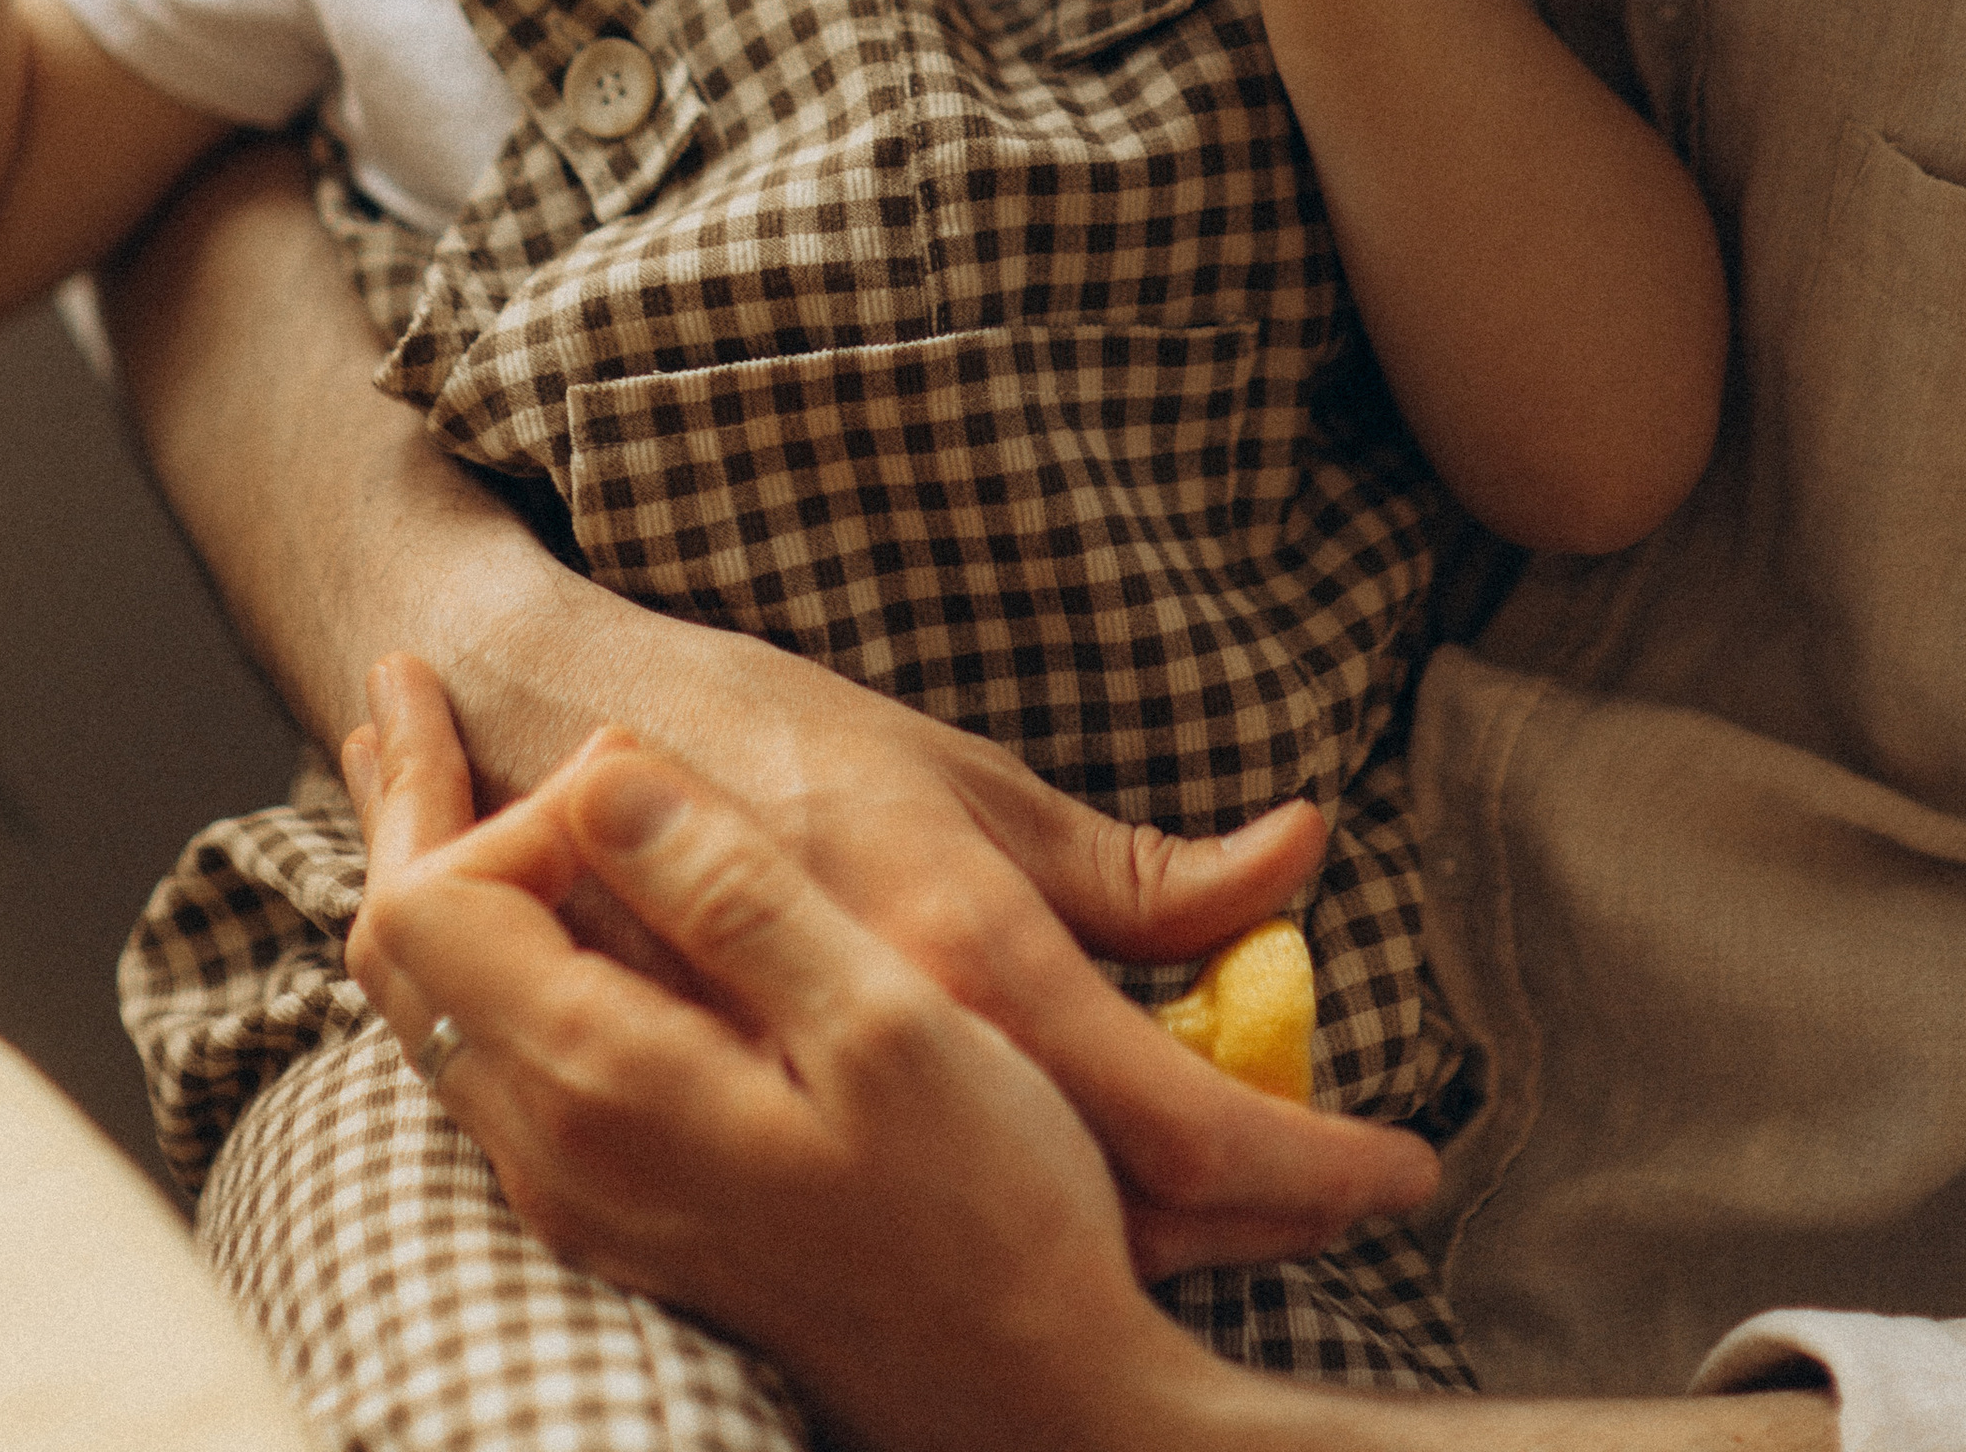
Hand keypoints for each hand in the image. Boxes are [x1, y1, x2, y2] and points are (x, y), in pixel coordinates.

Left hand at [344, 663, 1221, 1451]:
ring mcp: (578, 1189)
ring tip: (415, 760)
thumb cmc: (992, 1206)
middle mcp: (556, 1150)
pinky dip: (479, 940)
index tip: (643, 771)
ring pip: (435, 1003)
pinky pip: (489, 1049)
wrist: (1026, 1396)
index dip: (515, 804)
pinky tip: (520, 896)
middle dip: (405, 806)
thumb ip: (734, 898)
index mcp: (606, 1087)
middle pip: (402, 952)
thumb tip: (603, 773)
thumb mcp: (884, 1023)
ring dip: (430, 868)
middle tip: (405, 686)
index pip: (443, 898)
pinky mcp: (617, 1204)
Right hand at [356, 628, 1437, 1281]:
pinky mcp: (761, 1149)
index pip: (1184, 1116)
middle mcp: (907, 1053)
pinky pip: (932, 1217)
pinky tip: (1086, 1188)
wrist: (563, 737)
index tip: (1403, 1171)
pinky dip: (1034, 1216)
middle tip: (1348, 1199)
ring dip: (1160, 1232)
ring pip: (1034, 1235)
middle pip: (1125, 1211)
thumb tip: (1299, 853)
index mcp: (970, 952)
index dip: (1311, 1163)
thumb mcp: (973, 777)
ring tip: (1255, 1206)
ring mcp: (830, 1113)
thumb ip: (1135, 861)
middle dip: (1259, 1222)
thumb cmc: (774, 729)